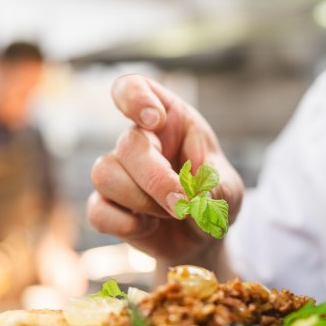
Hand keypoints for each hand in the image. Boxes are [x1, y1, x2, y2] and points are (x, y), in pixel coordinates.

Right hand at [87, 74, 243, 268]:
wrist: (203, 238)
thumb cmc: (214, 200)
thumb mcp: (229, 191)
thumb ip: (213, 189)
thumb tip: (188, 197)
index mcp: (168, 120)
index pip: (132, 87)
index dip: (134, 97)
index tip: (154, 120)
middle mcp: (138, 141)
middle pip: (127, 144)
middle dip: (156, 179)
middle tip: (182, 204)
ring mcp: (118, 173)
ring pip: (104, 174)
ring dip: (142, 201)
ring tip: (172, 213)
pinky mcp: (106, 206)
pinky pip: (96, 211)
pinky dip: (125, 225)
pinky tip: (148, 227)